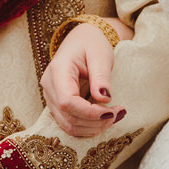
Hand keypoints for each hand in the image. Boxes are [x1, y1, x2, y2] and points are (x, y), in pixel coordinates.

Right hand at [40, 22, 125, 137]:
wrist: (82, 41)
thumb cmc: (91, 44)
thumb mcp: (100, 55)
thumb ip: (101, 76)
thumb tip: (104, 98)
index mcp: (58, 70)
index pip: (67, 101)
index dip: (89, 112)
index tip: (111, 112)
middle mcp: (49, 86)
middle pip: (68, 117)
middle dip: (95, 122)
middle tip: (118, 114)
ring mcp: (51, 97)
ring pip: (68, 125)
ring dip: (92, 127)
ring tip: (113, 117)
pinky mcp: (57, 105)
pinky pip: (69, 123)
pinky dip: (88, 126)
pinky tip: (103, 119)